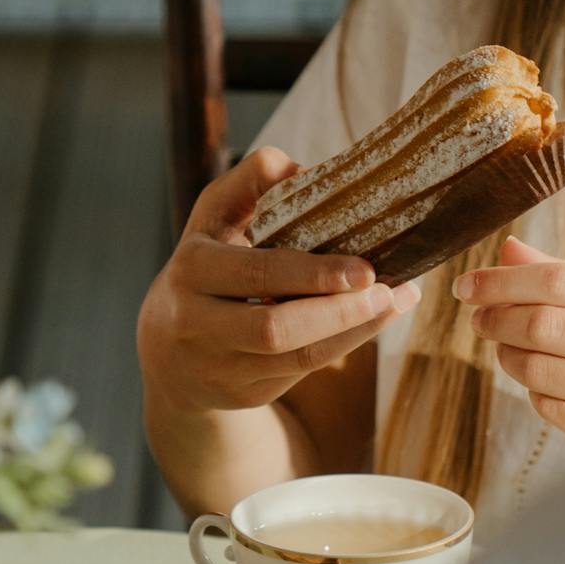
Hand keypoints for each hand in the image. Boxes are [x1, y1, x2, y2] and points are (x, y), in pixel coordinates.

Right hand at [138, 149, 418, 417]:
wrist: (166, 352)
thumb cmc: (205, 266)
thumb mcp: (213, 218)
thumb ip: (252, 182)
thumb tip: (308, 170)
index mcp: (191, 269)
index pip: (257, 275)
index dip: (313, 275)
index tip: (364, 267)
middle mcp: (196, 324)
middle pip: (275, 328)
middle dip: (338, 311)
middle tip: (388, 288)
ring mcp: (219, 367)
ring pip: (297, 357)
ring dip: (355, 330)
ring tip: (397, 301)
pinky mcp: (244, 394)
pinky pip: (303, 371)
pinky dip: (345, 344)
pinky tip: (376, 321)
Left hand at [453, 238, 564, 447]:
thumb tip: (508, 251)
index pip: (557, 282)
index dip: (502, 281)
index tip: (469, 285)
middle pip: (541, 326)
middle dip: (496, 318)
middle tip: (480, 315)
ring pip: (538, 370)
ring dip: (508, 356)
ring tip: (507, 346)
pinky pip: (551, 409)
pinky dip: (534, 390)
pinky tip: (542, 378)